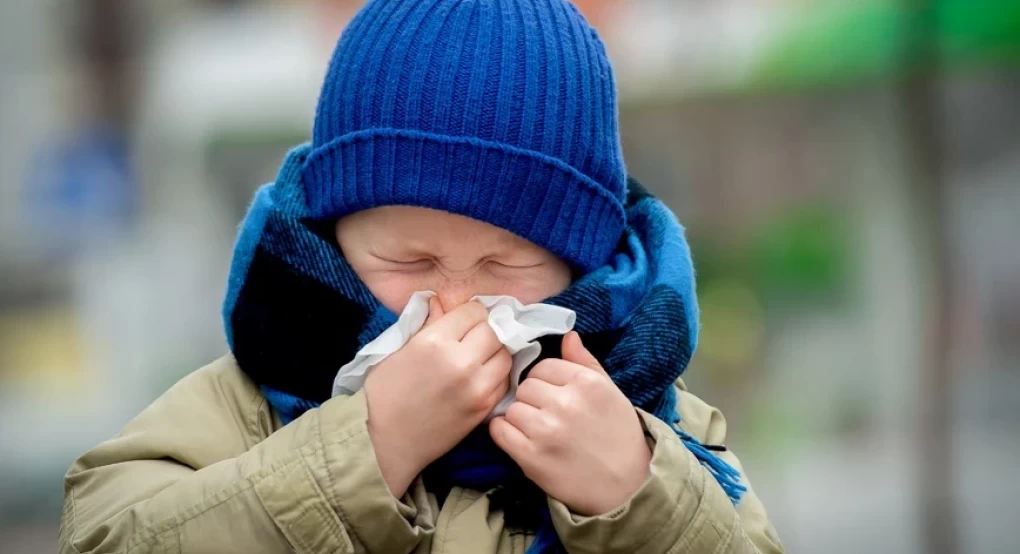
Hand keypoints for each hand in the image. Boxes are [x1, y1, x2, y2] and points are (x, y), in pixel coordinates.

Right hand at [365, 298, 512, 496]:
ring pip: (505, 354)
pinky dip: (497, 374)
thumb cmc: (385, 394)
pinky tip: (481, 376)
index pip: (473, 312)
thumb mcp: (398, 350)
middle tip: (472, 337)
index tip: (462, 321)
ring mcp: (477, 387)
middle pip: (494, 330)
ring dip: (495, 351)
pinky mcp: (485, 407)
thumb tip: (442, 301)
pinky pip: (505, 380)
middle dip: (484, 330)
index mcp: (434, 342)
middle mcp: (461, 361)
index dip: (468, 313)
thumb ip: (426, 323)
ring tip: (479, 356)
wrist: (388, 442)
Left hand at [489, 331, 650, 515]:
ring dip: (520, 418)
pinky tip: (520, 440)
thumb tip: (568, 335)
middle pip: (525, 386)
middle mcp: (565, 403)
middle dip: (532, 399)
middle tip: (547, 416)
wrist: (626, 487)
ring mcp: (546, 430)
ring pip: (512, 408)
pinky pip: (499, 431)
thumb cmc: (619, 436)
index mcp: (586, 383)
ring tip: (539, 431)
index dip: (546, 381)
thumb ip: (586, 362)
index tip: (555, 396)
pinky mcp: (531, 457)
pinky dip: (504, 434)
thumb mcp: (610, 392)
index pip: (543, 367)